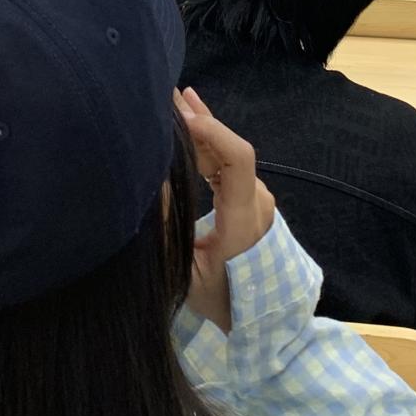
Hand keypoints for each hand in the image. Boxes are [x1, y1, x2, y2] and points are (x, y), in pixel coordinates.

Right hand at [178, 87, 274, 332]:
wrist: (264, 320)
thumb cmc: (223, 302)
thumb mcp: (187, 274)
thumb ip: (169, 230)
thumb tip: (151, 184)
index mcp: (242, 218)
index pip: (237, 159)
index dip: (212, 131)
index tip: (182, 113)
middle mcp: (255, 200)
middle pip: (230, 148)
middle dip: (198, 120)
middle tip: (165, 95)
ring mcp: (255, 199)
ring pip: (228, 153)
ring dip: (201, 129)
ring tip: (173, 102)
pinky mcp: (250, 200)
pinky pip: (230, 164)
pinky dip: (208, 143)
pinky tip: (192, 121)